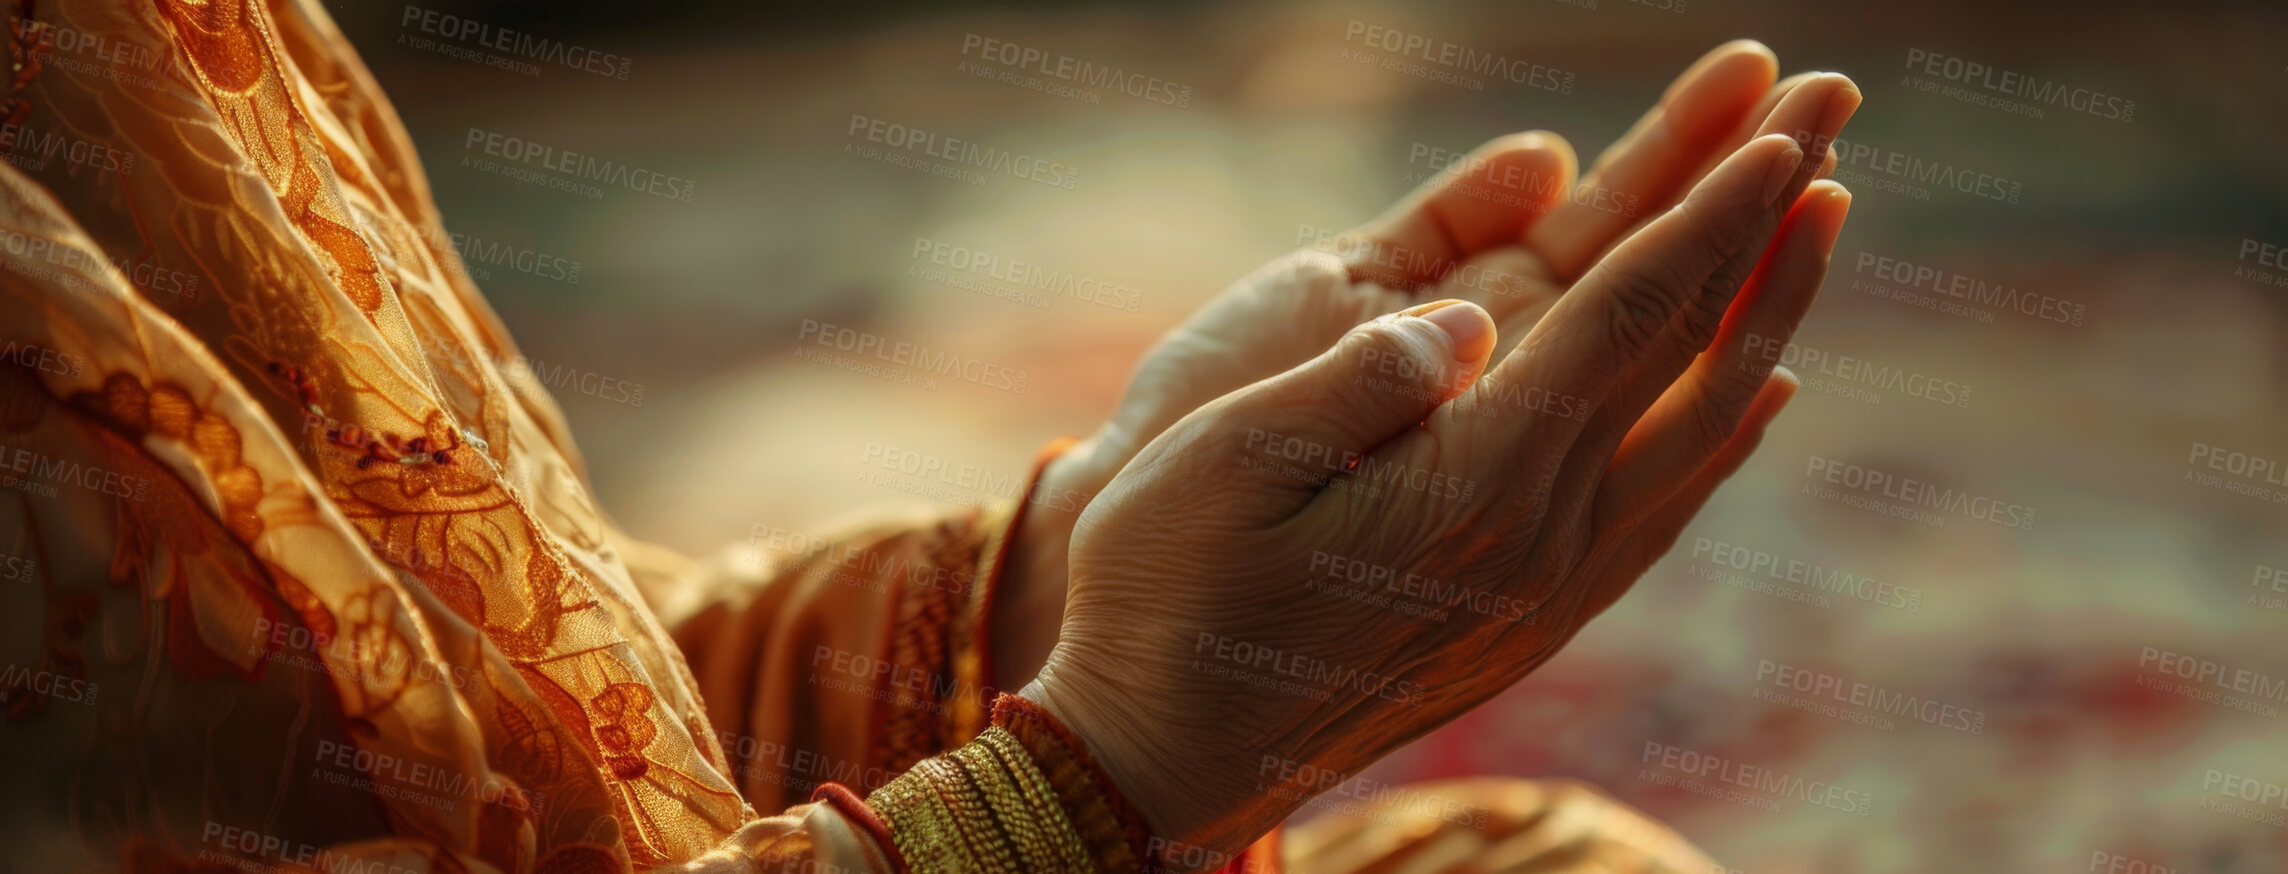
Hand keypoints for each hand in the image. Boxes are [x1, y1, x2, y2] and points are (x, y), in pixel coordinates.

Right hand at [1025, 123, 1855, 861]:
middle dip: (1768, 234)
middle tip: (1836, 124)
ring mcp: (1546, 591)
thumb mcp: (1225, 462)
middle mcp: (1541, 540)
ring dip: (1766, 319)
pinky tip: (1753, 398)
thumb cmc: (1165, 596)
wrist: (1164, 761)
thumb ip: (1359, 379)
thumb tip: (1470, 321)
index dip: (1712, 217)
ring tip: (1819, 235)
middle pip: (1692, 362)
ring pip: (1698, 434)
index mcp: (1474, 482)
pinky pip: (1665, 507)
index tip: (1791, 135)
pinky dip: (1725, 432)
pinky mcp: (1530, 621)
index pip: (1628, 322)